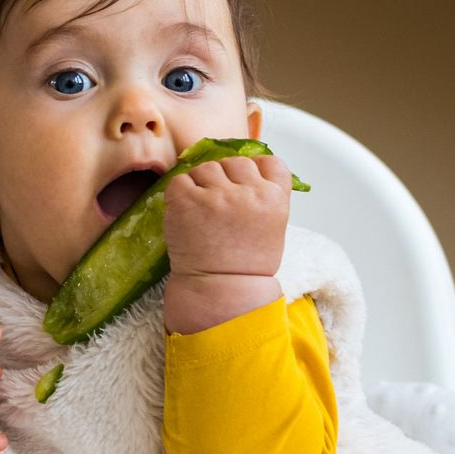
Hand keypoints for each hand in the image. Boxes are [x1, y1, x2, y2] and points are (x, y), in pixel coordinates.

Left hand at [162, 155, 290, 333]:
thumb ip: (261, 196)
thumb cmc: (246, 264)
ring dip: (201, 184)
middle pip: (235, 162)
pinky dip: (179, 195)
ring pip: (206, 168)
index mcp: (275, 197)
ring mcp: (218, 195)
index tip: (245, 186)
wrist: (221, 291)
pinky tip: (186, 215)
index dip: (254, 171)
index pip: (269, 162)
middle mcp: (250, 192)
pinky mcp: (188, 200)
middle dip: (226, 179)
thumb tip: (239, 172)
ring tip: (201, 213)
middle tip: (218, 206)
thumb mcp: (271, 227)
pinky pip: (180, 181)